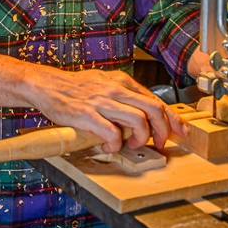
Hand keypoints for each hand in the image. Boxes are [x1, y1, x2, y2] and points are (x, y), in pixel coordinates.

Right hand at [25, 67, 188, 153]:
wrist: (47, 85)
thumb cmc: (75, 88)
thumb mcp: (104, 83)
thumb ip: (123, 95)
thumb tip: (143, 112)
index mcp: (121, 81)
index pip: (155, 99)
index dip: (172, 118)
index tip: (180, 131)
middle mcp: (115, 89)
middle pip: (153, 109)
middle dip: (162, 130)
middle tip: (158, 143)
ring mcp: (102, 101)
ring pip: (138, 120)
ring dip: (141, 138)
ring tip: (132, 145)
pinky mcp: (87, 115)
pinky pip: (112, 132)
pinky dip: (116, 143)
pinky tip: (110, 146)